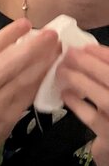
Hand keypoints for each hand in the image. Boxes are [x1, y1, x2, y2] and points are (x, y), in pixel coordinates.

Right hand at [0, 18, 60, 158]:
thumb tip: (19, 41)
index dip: (6, 35)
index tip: (25, 23)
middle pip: (8, 64)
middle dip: (33, 47)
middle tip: (51, 35)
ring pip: (22, 80)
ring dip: (43, 62)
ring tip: (56, 49)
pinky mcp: (7, 118)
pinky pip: (28, 94)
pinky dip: (41, 80)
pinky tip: (51, 69)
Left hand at [58, 45, 108, 165]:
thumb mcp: (108, 92)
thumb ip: (104, 76)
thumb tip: (87, 53)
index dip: (105, 54)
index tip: (86, 47)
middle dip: (90, 63)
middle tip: (69, 54)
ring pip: (104, 98)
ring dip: (81, 81)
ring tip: (62, 72)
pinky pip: (93, 118)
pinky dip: (77, 104)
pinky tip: (64, 94)